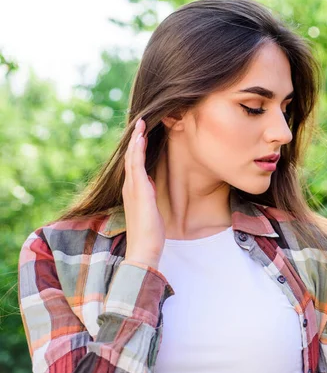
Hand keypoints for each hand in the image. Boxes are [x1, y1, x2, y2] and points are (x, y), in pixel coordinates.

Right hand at [122, 118, 164, 268]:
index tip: (142, 135)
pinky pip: (136, 166)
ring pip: (132, 158)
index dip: (137, 149)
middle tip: (140, 123)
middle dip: (135, 139)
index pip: (133, 165)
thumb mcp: (151, 209)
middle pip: (130, 157)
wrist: (144, 249)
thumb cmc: (149, 234)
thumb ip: (149, 195)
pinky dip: (137, 151)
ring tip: (141, 124)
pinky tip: (141, 139)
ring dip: (136, 140)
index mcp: (133, 191)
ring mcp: (133, 189)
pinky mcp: (140, 192)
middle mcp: (130, 188)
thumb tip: (151, 183)